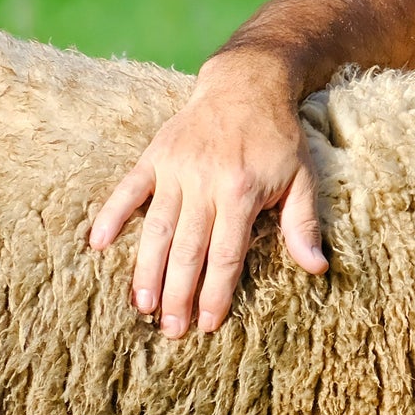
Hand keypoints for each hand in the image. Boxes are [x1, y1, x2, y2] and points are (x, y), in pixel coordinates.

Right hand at [89, 68, 327, 336]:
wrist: (248, 84)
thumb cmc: (279, 138)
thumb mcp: (302, 177)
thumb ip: (303, 224)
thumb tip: (317, 267)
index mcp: (242, 192)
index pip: (226, 255)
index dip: (217, 293)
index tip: (210, 325)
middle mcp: (205, 183)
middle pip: (188, 249)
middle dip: (179, 294)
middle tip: (172, 330)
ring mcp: (176, 169)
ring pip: (157, 228)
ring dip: (147, 269)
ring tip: (143, 306)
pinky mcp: (155, 156)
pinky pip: (128, 189)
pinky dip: (111, 214)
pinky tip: (97, 245)